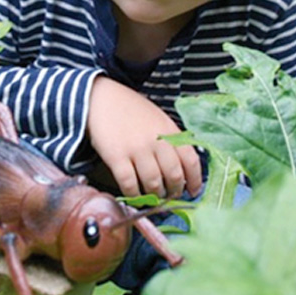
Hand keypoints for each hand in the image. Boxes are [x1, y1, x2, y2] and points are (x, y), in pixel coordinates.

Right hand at [86, 76, 201, 198]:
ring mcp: (136, 149)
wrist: (100, 98)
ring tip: (152, 196)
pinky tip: (134, 195)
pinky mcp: (116, 157)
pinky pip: (129, 184)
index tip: (192, 191)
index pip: (191, 161)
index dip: (195, 181)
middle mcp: (156, 141)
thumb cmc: (129, 109)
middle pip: (174, 176)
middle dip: (173, 191)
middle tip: (169, 196)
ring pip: (153, 184)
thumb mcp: (158, 119)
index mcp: (169, 131)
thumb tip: (182, 170)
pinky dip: (134, 195)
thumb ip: (171, 140)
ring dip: (155, 195)